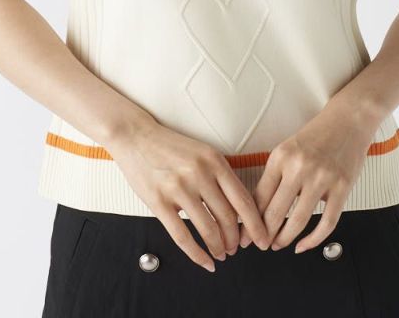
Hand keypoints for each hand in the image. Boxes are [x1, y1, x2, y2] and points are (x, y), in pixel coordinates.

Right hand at [107, 118, 271, 271]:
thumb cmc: (170, 147)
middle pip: (227, 218)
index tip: (262, 239)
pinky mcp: (158, 201)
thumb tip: (239, 209)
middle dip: (235, 240)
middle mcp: (199, 173)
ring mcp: (178, 188)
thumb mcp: (202, 152)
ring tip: (221, 254)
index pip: (243, 199)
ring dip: (218, 248)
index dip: (256, 224)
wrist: (136, 136)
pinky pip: (182, 236)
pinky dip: (197, 254)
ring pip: (208, 229)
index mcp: (214, 160)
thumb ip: (220, 176)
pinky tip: (204, 261)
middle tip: (236, 249)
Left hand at [238, 100, 376, 252]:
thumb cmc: (316, 136)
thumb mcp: (287, 149)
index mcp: (281, 157)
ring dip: (285, 238)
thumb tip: (260, 208)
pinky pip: (327, 222)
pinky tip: (304, 245)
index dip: (250, 219)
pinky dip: (314, 240)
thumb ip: (276, 176)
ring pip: (299, 220)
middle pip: (276, 211)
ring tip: (278, 245)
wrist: (347, 121)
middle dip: (265, 234)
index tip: (246, 232)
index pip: (259, 196)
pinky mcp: (342, 187)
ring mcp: (322, 178)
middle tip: (260, 244)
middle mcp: (299, 167)